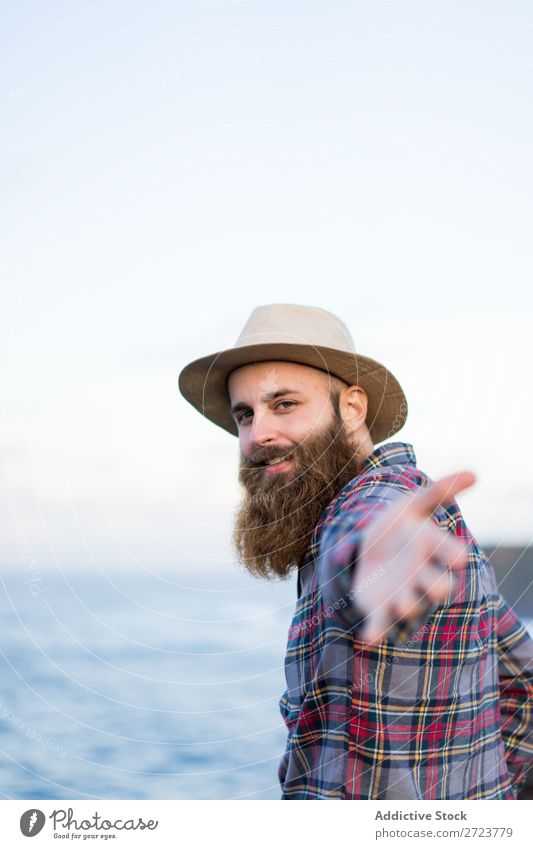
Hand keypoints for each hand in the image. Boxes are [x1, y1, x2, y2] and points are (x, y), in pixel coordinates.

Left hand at [353, 471, 475, 644]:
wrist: (369, 549)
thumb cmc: (397, 526)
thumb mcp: (413, 505)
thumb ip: (438, 491)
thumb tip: (474, 473)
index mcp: (432, 551)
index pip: (450, 554)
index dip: (453, 555)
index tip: (458, 558)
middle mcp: (422, 576)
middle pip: (438, 587)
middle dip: (436, 586)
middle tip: (434, 586)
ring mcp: (401, 594)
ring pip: (410, 607)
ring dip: (406, 608)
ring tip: (400, 607)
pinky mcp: (378, 609)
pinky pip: (379, 625)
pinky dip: (375, 633)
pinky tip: (367, 639)